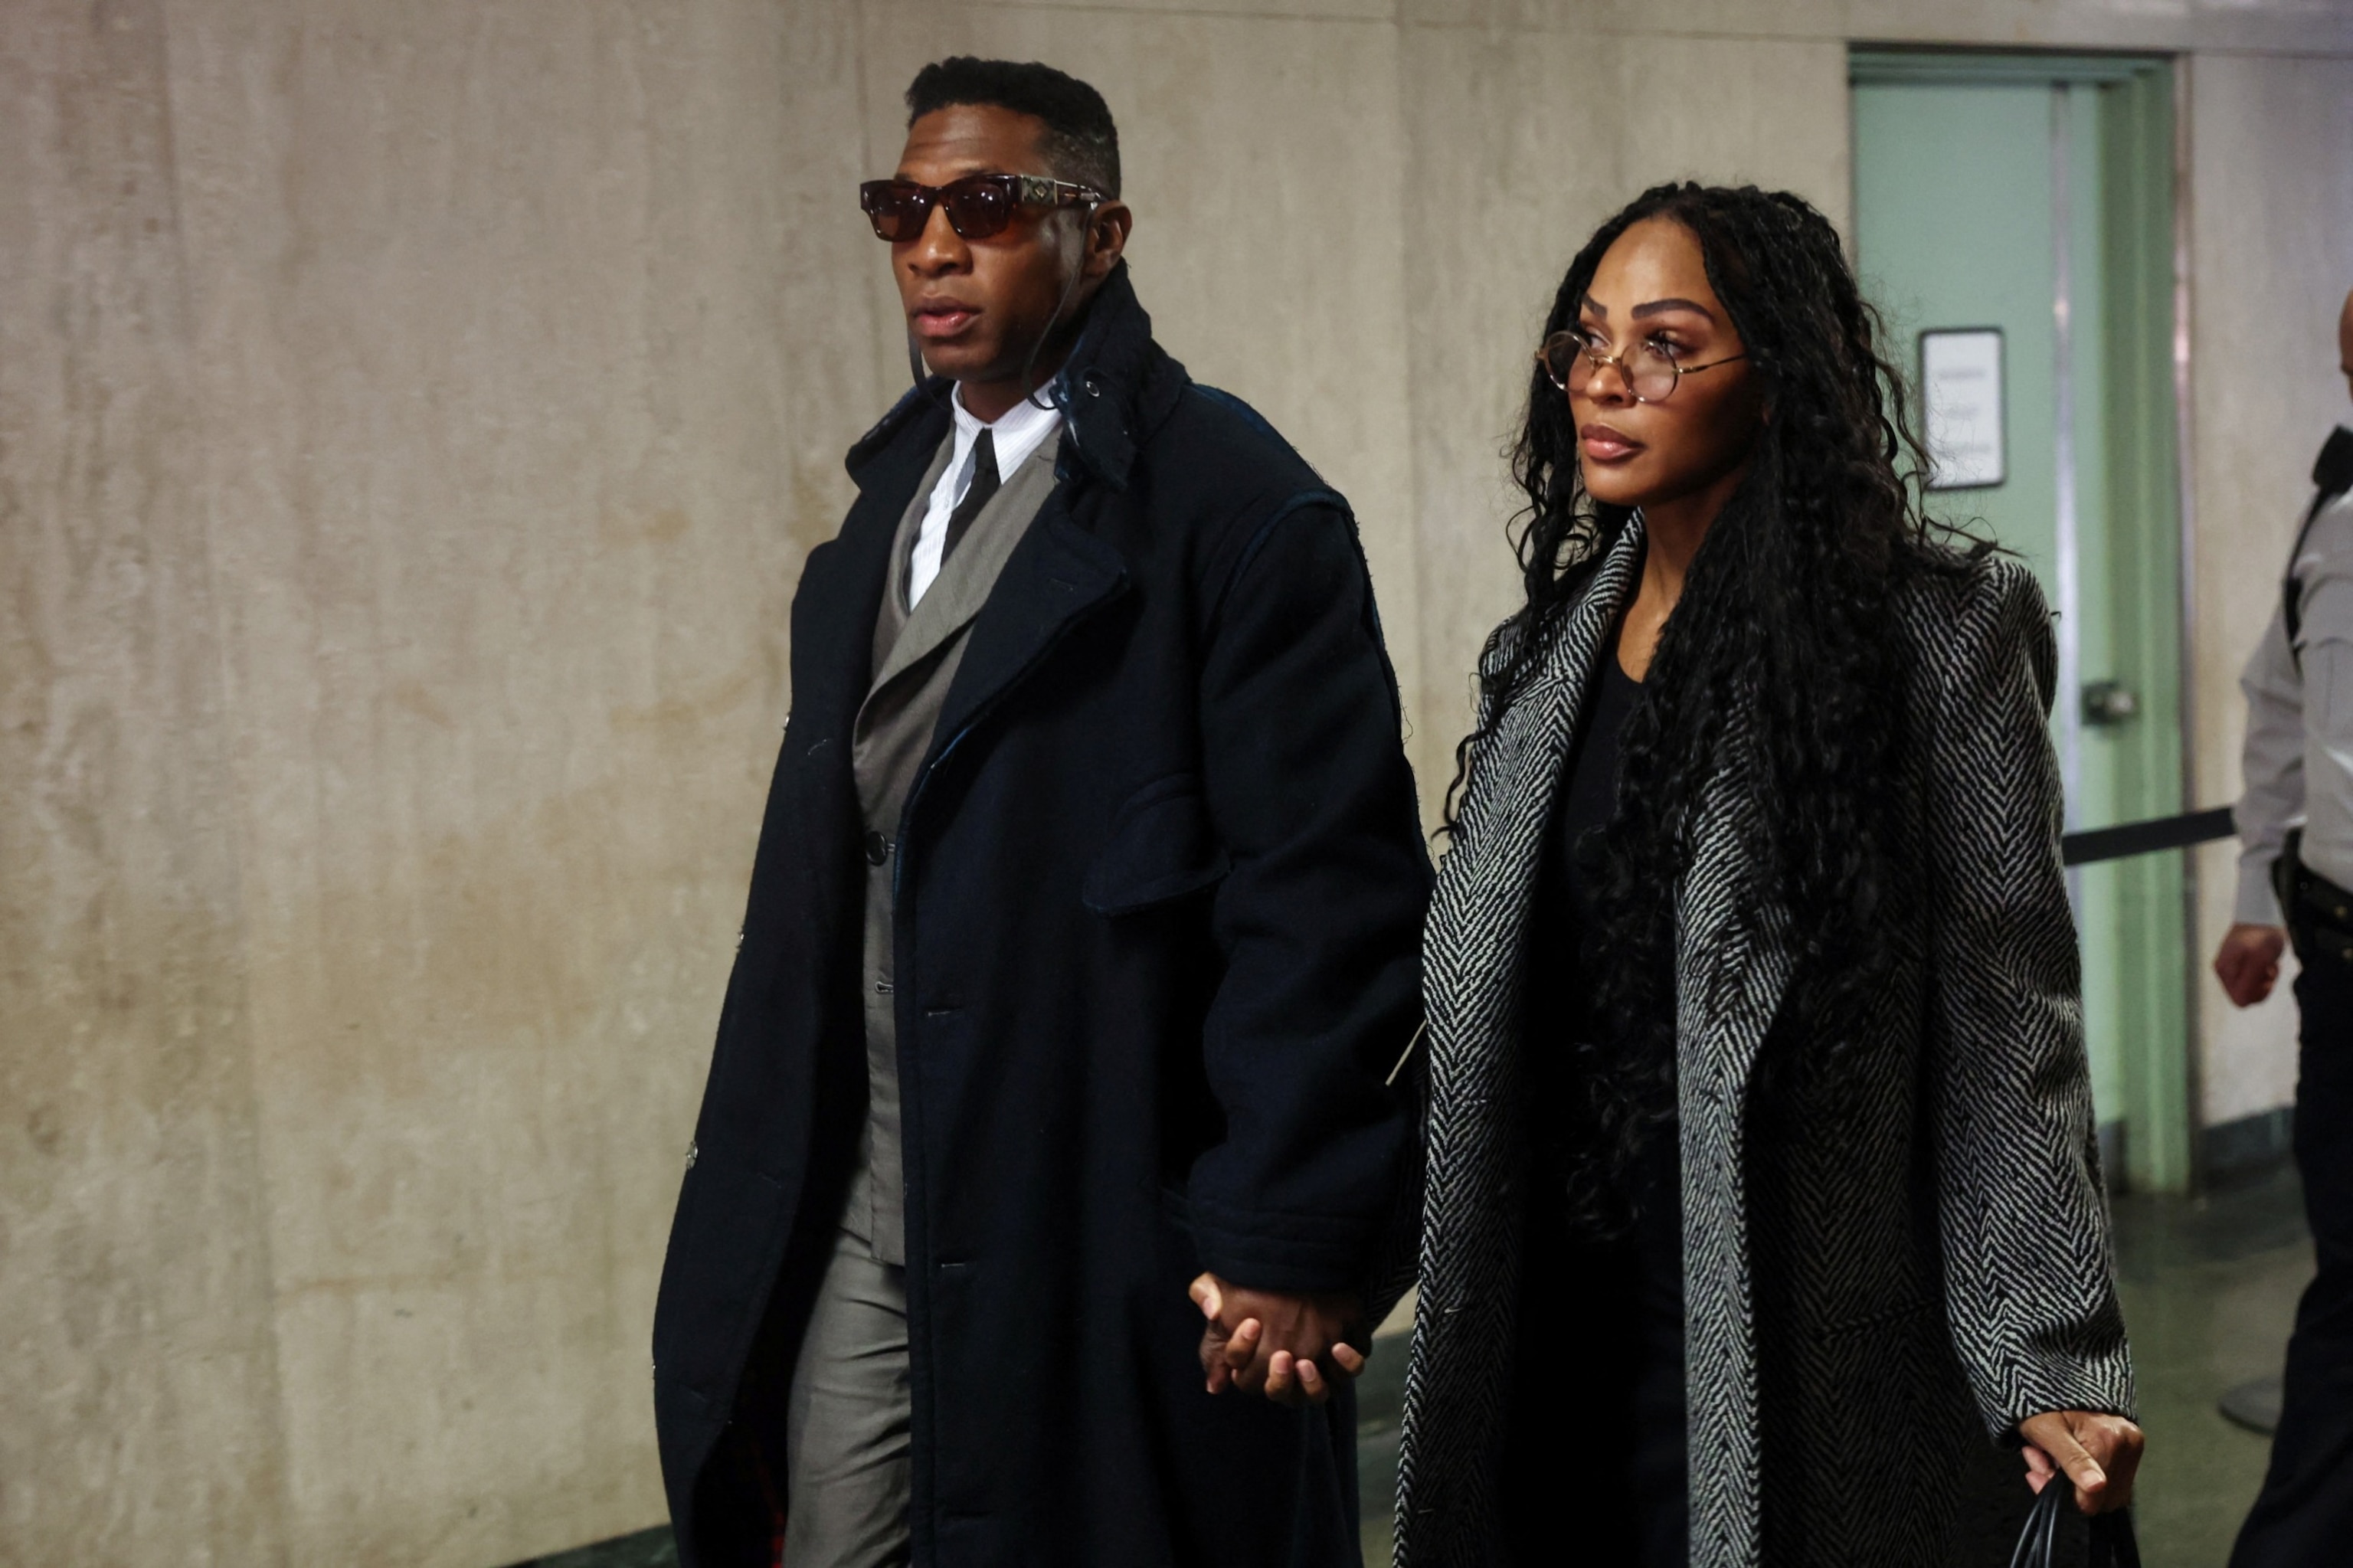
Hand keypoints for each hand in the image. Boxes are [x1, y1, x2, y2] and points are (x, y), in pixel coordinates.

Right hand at [1189, 1272, 1364, 1405]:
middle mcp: (1285, 1371)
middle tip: (1282, 1356)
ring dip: (1312, 1385)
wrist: (1294, 1258)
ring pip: (1317, 1394)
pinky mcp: (1344, 1353)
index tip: (1252, 1323)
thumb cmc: (1254, 1278)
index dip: (1243, 1353)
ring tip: (1307, 1364)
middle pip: (1282, 1394)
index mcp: (1254, 1363)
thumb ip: (1207, 1304)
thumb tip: (1212, 1369)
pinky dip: (1348, 1365)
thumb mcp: (1222, 1284)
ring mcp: (1317, 1366)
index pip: (1244, 1375)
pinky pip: (1350, 1371)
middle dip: (1279, 1380)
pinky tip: (1340, 1347)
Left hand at [2019, 1409, 2143, 1514]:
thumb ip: (2072, 1460)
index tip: (2038, 1475)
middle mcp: (2128, 1442)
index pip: (2092, 1498)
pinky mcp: (2132, 1446)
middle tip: (2042, 1462)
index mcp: (2108, 1439)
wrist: (2053, 1376)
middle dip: (2068, 1487)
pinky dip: (2089, 1475)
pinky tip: (2068, 1457)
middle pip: (2102, 1498)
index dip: (2063, 1496)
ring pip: (2108, 1491)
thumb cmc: (2041, 1404)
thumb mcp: (2046, 1431)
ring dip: (2077, 1483)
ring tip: (2053, 1458)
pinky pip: (2113, 1478)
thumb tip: (2096, 1487)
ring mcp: (2133, 1444)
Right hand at [2214, 923, 2286, 1007]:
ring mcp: (2231, 967)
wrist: (2263, 913)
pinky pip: (2253, 979)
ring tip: (2270, 964)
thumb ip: (2249, 983)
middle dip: (2262, 986)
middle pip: (2246, 995)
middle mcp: (2224, 971)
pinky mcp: (2239, 963)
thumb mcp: (2259, 960)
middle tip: (2269, 970)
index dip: (2257, 993)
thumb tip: (2241, 1004)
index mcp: (2224, 971)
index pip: (2240, 999)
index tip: (2266, 978)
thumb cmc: (2261, 936)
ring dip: (2265, 980)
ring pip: (2251, 988)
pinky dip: (2264, 973)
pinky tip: (2268, 961)